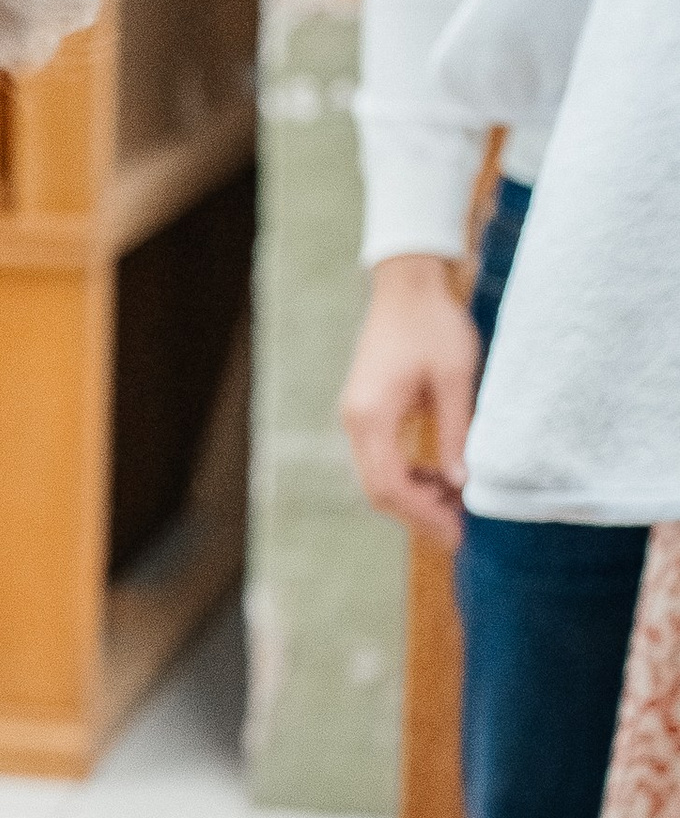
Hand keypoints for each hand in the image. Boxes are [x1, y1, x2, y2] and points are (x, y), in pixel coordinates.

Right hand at [338, 251, 482, 550]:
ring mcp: (357, 418)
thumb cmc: (434, 324)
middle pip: (378, 490)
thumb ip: (456, 432)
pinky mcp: (366, 413)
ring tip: (456, 505)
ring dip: (413, 497)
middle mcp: (355, 422)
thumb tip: (461, 482)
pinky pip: (381, 459)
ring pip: (378, 478)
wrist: (407, 286)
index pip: (390, 484)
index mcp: (372, 416)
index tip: (457, 531)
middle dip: (417, 514)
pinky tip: (439, 478)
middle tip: (459, 531)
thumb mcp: (454, 378)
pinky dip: (408, 477)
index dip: (423, 514)